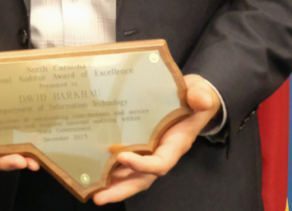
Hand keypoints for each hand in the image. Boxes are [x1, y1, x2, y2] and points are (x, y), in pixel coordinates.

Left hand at [91, 74, 220, 204]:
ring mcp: (147, 150)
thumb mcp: (200, 93)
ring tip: (90, 190)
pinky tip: (90, 170)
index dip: (144, 165)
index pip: (160, 162)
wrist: (191, 95)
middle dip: (122, 189)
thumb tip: (201, 100)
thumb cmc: (195, 97)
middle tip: (100, 197)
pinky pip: (122, 160)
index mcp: (175, 144)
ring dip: (111, 184)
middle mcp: (160, 152)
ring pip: (130, 173)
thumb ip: (201, 97)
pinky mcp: (136, 142)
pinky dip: (108, 167)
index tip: (123, 157)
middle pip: (142, 177)